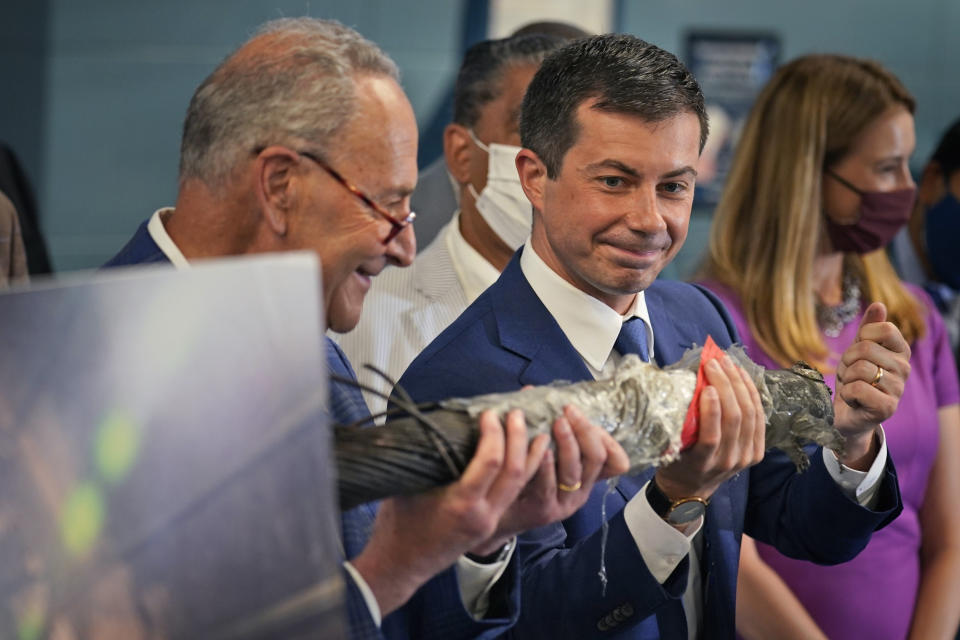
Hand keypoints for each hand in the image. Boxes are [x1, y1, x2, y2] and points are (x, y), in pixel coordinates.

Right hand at [351, 408, 541, 614]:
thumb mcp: (409, 485)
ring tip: (539, 432)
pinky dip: (523, 472)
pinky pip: (514, 494)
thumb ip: (429, 457)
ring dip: (532, 456)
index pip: (491, 462)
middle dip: (519, 439)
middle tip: (517, 413)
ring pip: (521, 485)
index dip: (494, 433)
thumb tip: (440, 423)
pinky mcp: (491, 524)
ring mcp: (489, 522)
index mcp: (462, 504)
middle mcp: (483, 515)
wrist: (401, 565)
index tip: (489, 413)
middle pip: (515, 472)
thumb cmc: (398, 523)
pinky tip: (526, 456)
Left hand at [469, 405, 629, 554]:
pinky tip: (540, 449)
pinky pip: (549, 486)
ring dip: (568, 444)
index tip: (587, 418)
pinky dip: (546, 466)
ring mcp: (563, 502)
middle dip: (585, 431)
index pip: (615, 461)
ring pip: (574, 472)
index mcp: (586, 477)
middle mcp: (580, 491)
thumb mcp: (542, 454)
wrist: (498, 514)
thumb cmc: (522, 477)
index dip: (608, 439)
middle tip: (569, 412)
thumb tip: (530, 390)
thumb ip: (541, 426)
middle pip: (596, 459)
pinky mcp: (543, 510)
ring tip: (558, 423)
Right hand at [654, 354, 765, 502]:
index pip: (712, 436)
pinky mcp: (756, 452)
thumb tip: (683, 384)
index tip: (705, 386)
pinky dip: (752, 394)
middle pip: (734, 419)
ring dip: (739, 384)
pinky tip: (743, 377)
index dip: (712, 410)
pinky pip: (759, 418)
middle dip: (726, 385)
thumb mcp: (669, 447)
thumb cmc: (674, 462)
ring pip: (749, 415)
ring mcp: (745, 458)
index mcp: (702, 463)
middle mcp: (727, 462)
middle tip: (714, 363)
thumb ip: (677, 423)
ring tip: (727, 364)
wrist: (690, 489)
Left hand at [833, 302, 910, 467]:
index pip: (883, 329)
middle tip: (851, 375)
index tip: (858, 354)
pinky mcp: (887, 408)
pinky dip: (847, 394)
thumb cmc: (854, 379)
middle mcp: (904, 369)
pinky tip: (854, 401)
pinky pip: (857, 389)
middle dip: (847, 362)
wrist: (847, 414)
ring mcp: (897, 389)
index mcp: (900, 351)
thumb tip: (878, 304)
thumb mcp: (858, 350)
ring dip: (846, 379)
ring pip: (860, 369)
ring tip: (852, 387)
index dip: (860, 338)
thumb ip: (868, 328)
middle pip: (865, 349)